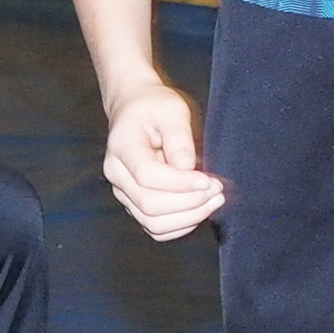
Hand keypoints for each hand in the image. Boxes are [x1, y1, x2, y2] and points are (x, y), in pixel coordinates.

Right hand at [100, 76, 223, 240]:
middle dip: (190, 203)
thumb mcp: (172, 109)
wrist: (135, 108)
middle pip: (149, 205)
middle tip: (217, 189)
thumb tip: (188, 170)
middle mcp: (116, 174)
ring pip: (153, 222)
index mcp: (121, 146)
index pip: (146, 176)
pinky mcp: (134, 203)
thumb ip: (180, 139)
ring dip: (188, 217)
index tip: (209, 180)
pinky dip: (181, 225)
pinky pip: (156, 227)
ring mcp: (123, 191)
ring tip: (214, 200)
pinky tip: (200, 209)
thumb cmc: (154, 105)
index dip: (180, 183)